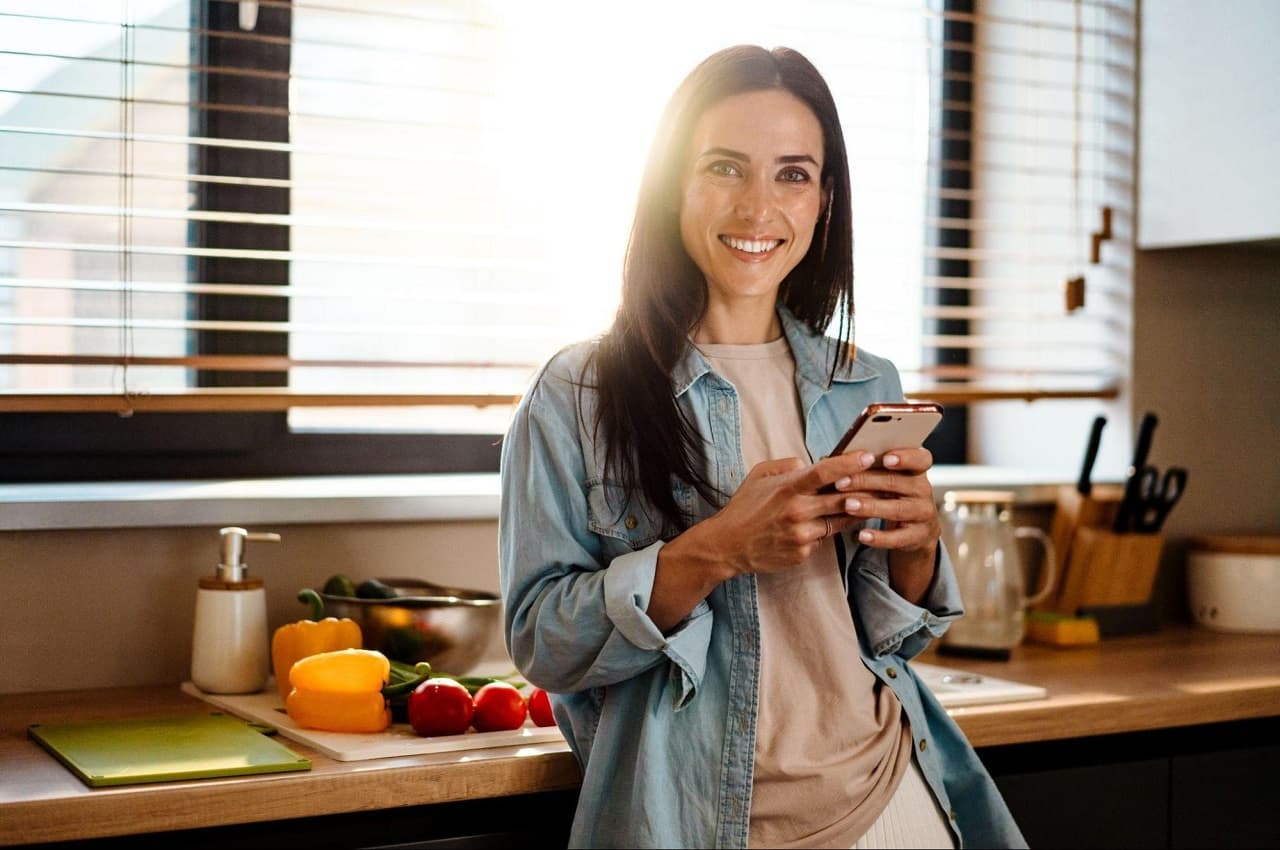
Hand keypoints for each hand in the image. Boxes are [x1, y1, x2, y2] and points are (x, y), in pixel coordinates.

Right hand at [697, 454, 873, 575]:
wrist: (728, 545)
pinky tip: (827, 524)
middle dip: (866, 489)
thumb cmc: (744, 507)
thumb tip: (811, 463)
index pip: (825, 472)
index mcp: (787, 488)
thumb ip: (788, 465)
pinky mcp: (803, 554)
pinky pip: (824, 538)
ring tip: (869, 501)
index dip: (850, 463)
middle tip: (883, 480)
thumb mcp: (760, 475)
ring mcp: (802, 535)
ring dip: (855, 511)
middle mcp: (797, 512)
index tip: (869, 456)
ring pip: (840, 520)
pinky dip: (827, 529)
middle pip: (843, 498)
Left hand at [835, 448, 940, 554]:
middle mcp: (923, 490)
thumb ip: (871, 466)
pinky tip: (862, 535)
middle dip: (866, 481)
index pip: (920, 459)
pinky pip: (898, 538)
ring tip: (848, 505)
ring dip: (871, 507)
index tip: (885, 459)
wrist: (917, 528)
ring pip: (896, 509)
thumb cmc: (894, 494)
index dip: (905, 457)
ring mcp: (922, 513)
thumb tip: (836, 457)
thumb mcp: (888, 478)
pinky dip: (879, 537)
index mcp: (917, 470)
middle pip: (897, 482)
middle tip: (840, 483)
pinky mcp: (917, 536)